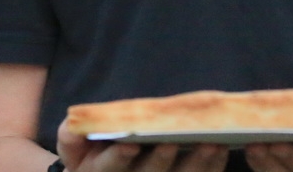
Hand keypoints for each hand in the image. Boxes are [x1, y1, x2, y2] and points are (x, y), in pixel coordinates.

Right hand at [57, 120, 227, 171]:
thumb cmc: (88, 153)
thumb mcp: (72, 146)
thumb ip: (71, 136)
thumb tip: (78, 125)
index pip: (109, 168)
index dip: (119, 158)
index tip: (130, 144)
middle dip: (162, 160)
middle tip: (174, 141)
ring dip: (197, 164)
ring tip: (211, 142)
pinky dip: (211, 167)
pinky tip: (220, 149)